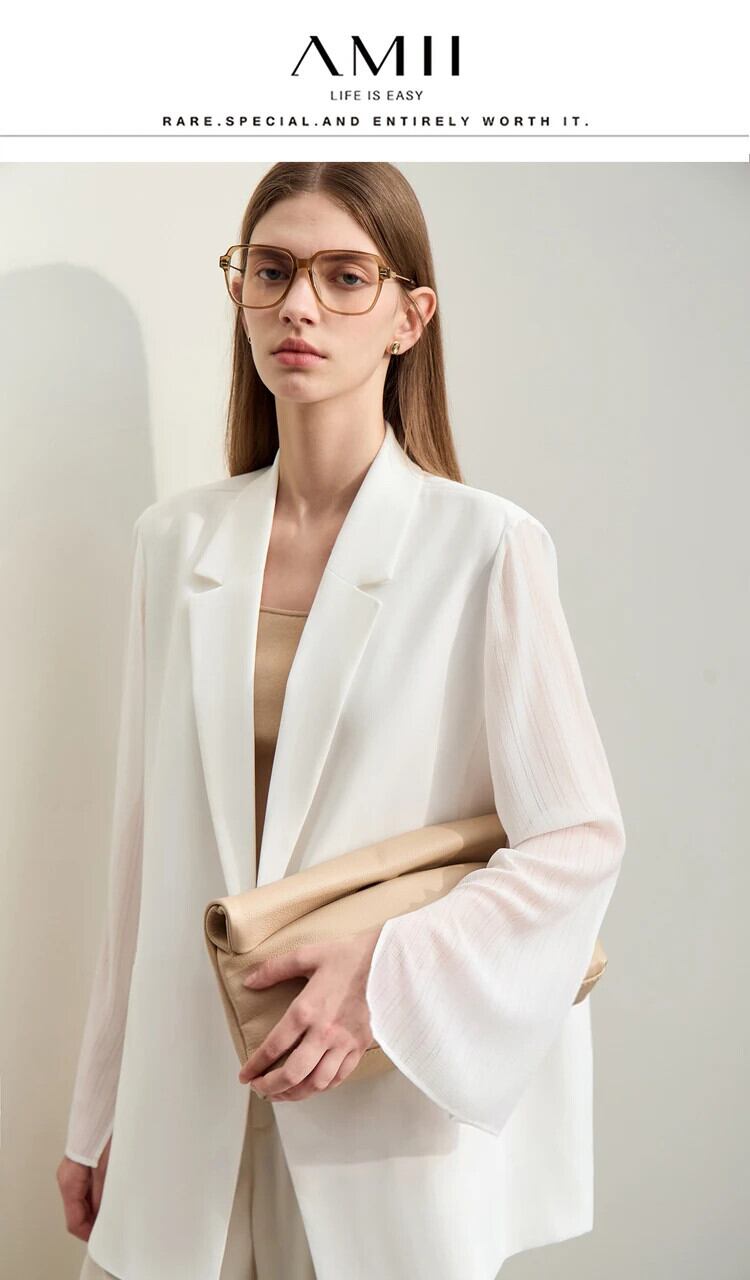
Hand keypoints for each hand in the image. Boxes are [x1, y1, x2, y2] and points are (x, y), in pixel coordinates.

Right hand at [56, 1136, 110, 1241]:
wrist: (106, 1104)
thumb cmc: (103, 1129)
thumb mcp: (109, 1168)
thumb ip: (105, 1195)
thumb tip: (108, 1215)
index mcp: (69, 1182)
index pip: (75, 1221)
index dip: (91, 1233)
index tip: (104, 1237)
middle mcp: (69, 1177)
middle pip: (80, 1211)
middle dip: (98, 1218)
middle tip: (116, 1222)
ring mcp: (76, 1168)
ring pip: (87, 1198)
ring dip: (102, 1203)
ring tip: (120, 1203)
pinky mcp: (86, 1161)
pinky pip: (92, 1185)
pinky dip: (103, 1191)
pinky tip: (118, 1187)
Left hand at [238, 925, 383, 1101]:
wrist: (385, 960)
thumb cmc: (345, 955)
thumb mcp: (305, 954)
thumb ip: (274, 969)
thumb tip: (249, 982)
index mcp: (306, 1010)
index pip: (273, 1047)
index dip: (255, 1066)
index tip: (244, 1076)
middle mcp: (324, 1032)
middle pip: (293, 1074)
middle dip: (271, 1087)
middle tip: (260, 1088)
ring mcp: (344, 1042)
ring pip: (317, 1083)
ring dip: (295, 1093)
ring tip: (282, 1093)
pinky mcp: (360, 1046)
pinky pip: (339, 1077)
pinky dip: (321, 1087)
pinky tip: (311, 1085)